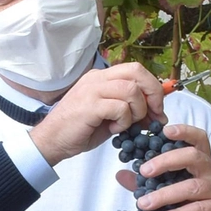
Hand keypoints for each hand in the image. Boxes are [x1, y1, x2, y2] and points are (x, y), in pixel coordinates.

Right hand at [28, 64, 165, 166]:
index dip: (153, 88)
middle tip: (154, 115)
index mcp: (102, 77)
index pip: (136, 70)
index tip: (158, 109)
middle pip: (137, 71)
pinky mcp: (90, 105)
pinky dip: (124, 121)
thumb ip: (130, 109)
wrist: (52, 140)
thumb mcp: (110, 116)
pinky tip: (113, 130)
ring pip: (131, 90)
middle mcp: (98, 78)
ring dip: (137, 111)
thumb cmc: (80, 129)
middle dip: (153, 94)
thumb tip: (156, 114)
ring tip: (126, 124)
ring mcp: (93, 89)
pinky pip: (120, 108)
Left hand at [116, 122, 210, 210]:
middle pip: (194, 156)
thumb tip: (120, 174)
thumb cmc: (196, 206)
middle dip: (167, 161)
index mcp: (203, 162)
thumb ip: (149, 183)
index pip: (199, 138)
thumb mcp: (172, 193)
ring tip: (144, 204)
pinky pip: (197, 210)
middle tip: (143, 171)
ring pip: (192, 187)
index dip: (184, 131)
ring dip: (165, 194)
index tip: (164, 131)